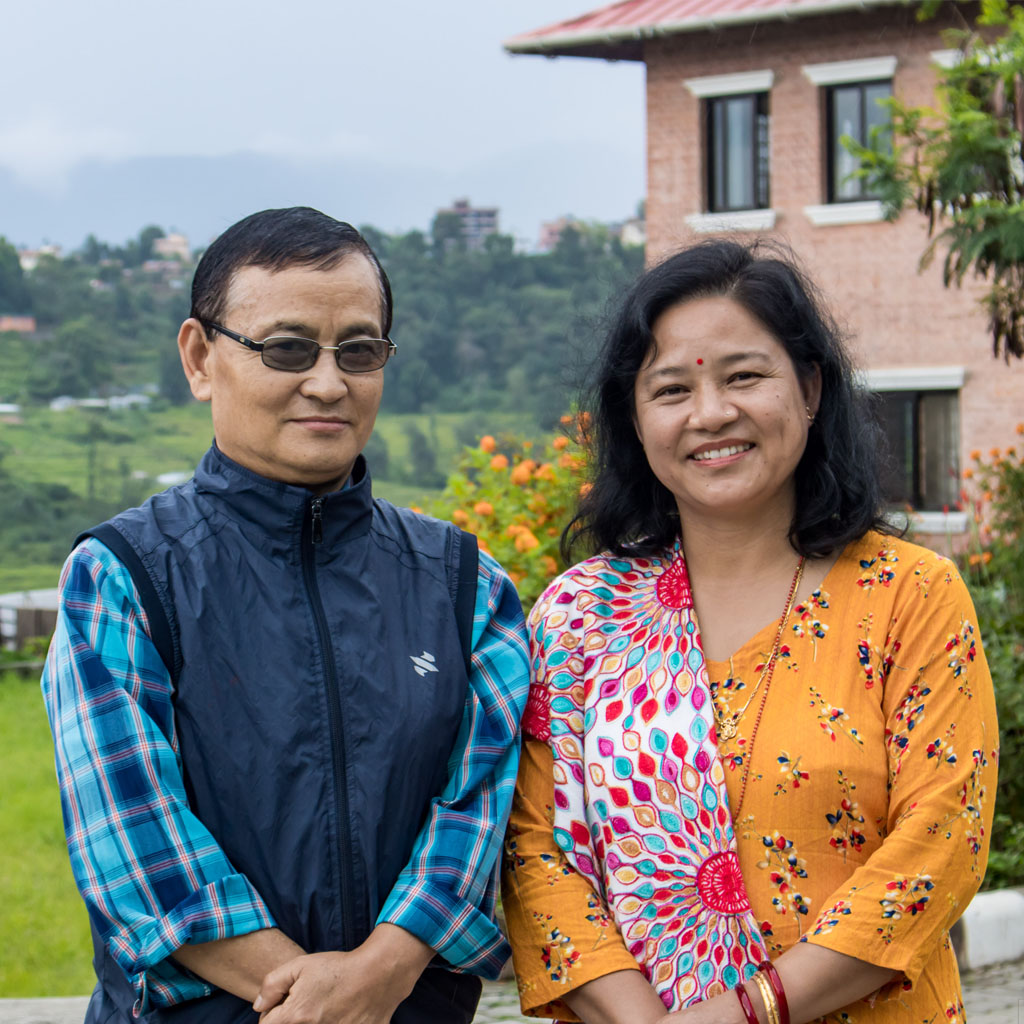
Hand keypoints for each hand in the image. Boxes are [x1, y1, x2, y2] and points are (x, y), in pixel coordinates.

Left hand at [253, 925, 433, 1023]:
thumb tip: (258, 1006)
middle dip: (293, 1018)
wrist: (379, 974)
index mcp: (295, 1017)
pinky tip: (338, 1014)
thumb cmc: (339, 969)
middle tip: (307, 1005)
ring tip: (324, 1008)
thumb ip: (272, 984)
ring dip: (311, 1021)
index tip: (286, 1002)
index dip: (274, 1012)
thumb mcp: (301, 965)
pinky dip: (332, 1022)